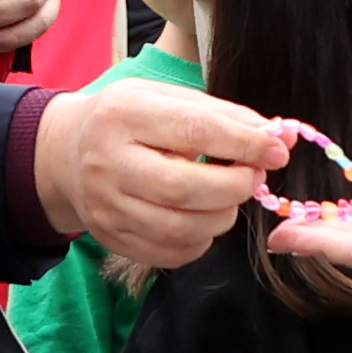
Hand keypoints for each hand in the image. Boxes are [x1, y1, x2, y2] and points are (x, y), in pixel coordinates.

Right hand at [35, 80, 287, 264]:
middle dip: (234, 187)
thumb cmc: (131, 120)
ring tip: (227, 198)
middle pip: (184, 188)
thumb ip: (226, 117)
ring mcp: (105, 206)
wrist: (68, 153)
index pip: (194, 131)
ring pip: (179, 228)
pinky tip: (201, 218)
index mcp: (125, 114)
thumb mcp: (169, 99)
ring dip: (221, 217)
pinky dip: (200, 241)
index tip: (277, 151)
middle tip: (254, 178)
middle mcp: (108, 162)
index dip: (244, 144)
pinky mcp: (111, 238)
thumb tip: (283, 138)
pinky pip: (170, 253)